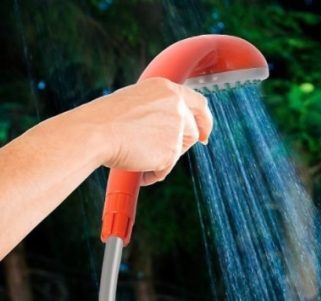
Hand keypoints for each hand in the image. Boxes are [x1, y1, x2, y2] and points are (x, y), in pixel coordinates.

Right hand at [80, 78, 212, 184]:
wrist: (97, 131)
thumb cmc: (106, 119)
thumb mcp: (136, 103)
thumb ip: (157, 111)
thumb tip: (166, 130)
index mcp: (166, 89)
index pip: (198, 103)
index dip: (205, 121)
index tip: (204, 134)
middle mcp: (176, 105)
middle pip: (193, 131)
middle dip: (180, 146)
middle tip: (162, 156)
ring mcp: (176, 127)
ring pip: (178, 152)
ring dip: (162, 159)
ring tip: (137, 156)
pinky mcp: (172, 150)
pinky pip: (165, 169)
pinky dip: (152, 172)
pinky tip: (136, 166)